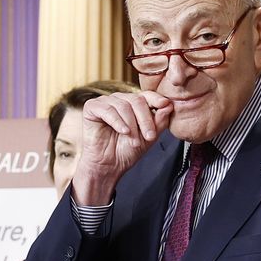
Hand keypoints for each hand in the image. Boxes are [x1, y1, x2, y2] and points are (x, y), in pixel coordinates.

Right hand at [69, 90, 174, 205]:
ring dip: (131, 125)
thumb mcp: (149, 136)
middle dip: (145, 119)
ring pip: (123, 106)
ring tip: (134, 141)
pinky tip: (123, 132)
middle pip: (136, 100)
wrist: (109, 166)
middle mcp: (119, 99)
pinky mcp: (92, 107)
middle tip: (149, 136)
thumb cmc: (127, 151)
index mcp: (133, 103)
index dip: (156, 99)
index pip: (146, 95)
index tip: (166, 105)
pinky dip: (118, 121)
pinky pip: (108, 110)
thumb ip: (159, 121)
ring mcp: (105, 102)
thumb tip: (169, 104)